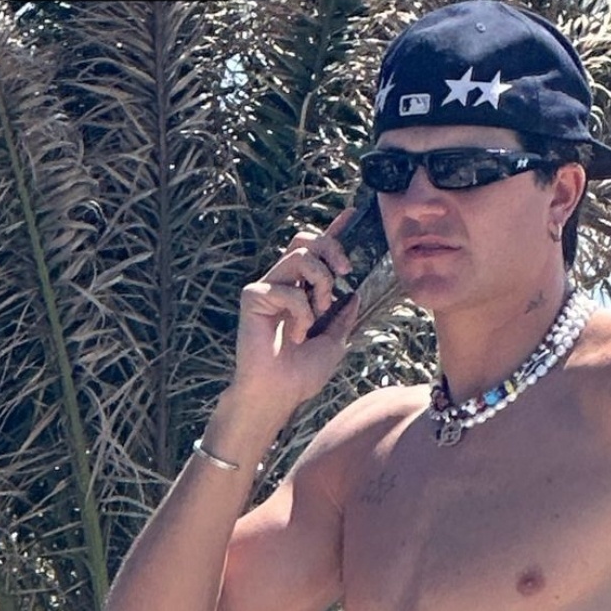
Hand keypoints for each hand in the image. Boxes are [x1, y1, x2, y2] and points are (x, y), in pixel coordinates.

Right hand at [232, 210, 361, 410]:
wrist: (278, 394)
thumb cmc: (300, 374)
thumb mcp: (333, 342)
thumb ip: (342, 316)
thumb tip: (356, 294)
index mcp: (302, 291)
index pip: (317, 253)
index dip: (334, 232)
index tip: (352, 215)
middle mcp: (283, 284)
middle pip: (306, 241)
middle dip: (331, 249)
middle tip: (345, 271)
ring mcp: (267, 288)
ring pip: (299, 256)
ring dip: (320, 282)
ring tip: (319, 311)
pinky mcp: (253, 297)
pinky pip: (287, 289)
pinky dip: (301, 313)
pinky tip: (295, 335)